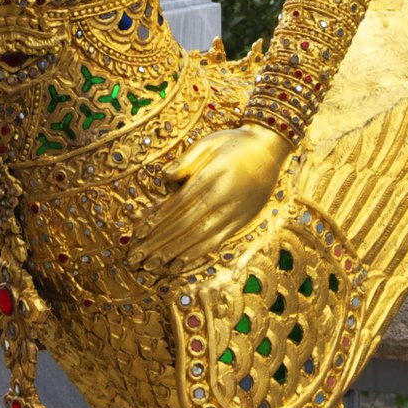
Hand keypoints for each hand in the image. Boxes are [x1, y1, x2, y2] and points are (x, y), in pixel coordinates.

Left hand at [134, 124, 290, 268]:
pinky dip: (196, 254)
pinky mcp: (241, 221)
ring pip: (199, 237)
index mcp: (212, 175)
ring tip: (152, 265)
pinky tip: (179, 263)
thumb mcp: (209, 141)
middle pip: (185, 224)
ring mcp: (234, 212)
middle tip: (136, 257)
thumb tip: (165, 176)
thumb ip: (187, 159)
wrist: (271, 149)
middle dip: (158, 242)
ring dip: (173, 253)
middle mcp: (223, 197)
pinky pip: (216, 241)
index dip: (157, 221)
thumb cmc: (234, 143)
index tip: (137, 234)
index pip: (178, 204)